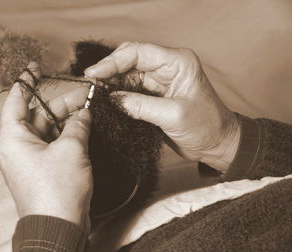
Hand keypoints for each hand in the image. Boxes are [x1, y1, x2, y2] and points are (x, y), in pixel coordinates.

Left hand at [0, 62, 91, 231]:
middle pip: (39, 115)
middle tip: (84, 94)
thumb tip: (84, 113)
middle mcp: (19, 146)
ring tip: (88, 109)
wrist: (60, 226)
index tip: (35, 67)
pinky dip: (68, 135)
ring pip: (49, 130)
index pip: (16, 100)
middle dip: (61, 104)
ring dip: (68, 120)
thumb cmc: (58, 187)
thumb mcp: (72, 149)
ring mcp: (32, 158)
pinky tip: (85, 127)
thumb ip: (78, 124)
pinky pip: (55, 144)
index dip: (26, 81)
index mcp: (14, 137)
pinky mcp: (44, 168)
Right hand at [85, 42, 239, 171]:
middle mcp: (167, 67)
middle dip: (109, 71)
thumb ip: (140, 106)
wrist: (216, 144)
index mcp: (177, 63)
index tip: (94, 74)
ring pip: (127, 75)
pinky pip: (130, 90)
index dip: (113, 61)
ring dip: (111, 84)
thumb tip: (111, 99)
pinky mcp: (153, 96)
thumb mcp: (173, 115)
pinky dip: (117, 95)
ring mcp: (159, 81)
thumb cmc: (206, 127)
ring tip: (95, 94)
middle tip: (91, 85)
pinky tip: (106, 101)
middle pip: (129, 60)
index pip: (138, 52)